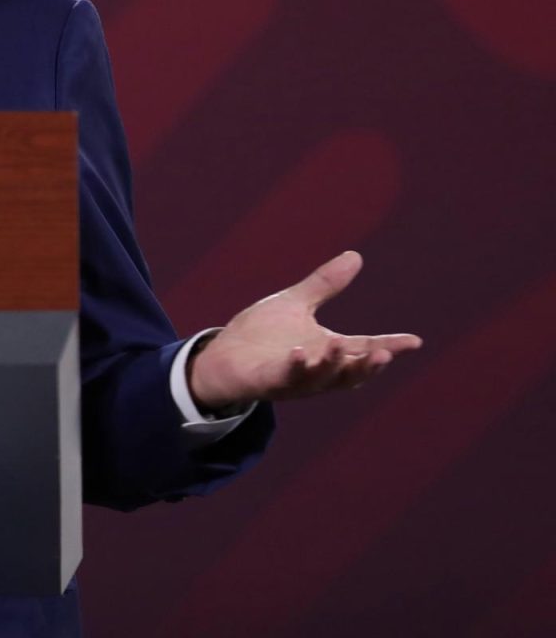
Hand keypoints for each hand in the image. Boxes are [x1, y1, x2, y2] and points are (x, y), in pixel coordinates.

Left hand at [188, 251, 421, 410]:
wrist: (223, 355)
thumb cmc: (261, 335)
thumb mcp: (296, 304)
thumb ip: (325, 285)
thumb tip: (355, 256)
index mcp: (327, 350)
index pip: (364, 348)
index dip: (390, 345)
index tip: (414, 341)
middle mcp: (317, 368)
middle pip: (351, 372)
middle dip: (367, 365)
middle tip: (385, 354)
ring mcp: (295, 378)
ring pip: (322, 378)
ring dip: (333, 365)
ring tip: (340, 347)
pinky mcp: (270, 381)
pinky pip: (286, 377)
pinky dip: (295, 367)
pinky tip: (298, 352)